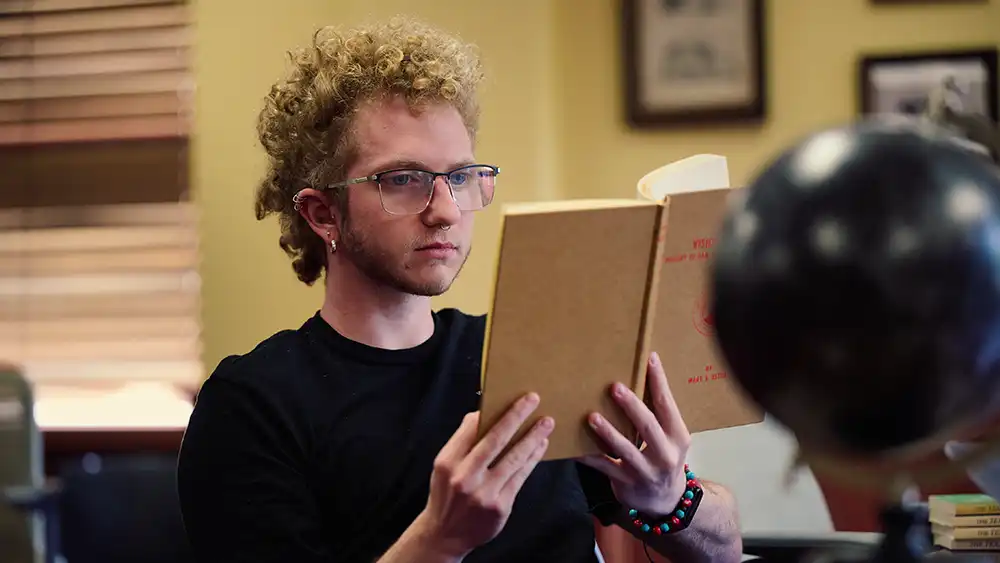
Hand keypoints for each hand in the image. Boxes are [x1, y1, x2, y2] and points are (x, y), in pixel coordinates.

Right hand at [415, 394, 553, 558]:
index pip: (471, 430)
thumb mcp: (444, 467)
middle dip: (516, 416)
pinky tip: (540, 446)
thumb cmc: (447, 493)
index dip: (492, 412)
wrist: (445, 534)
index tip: (511, 398)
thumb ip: (461, 443)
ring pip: (513, 458)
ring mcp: (484, 493)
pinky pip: (520, 476)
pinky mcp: (500, 506)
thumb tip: (481, 414)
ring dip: (532, 437)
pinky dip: (532, 459)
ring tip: (546, 423)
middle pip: (495, 440)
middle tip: (533, 399)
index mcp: (448, 462)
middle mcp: (465, 476)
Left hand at [578, 352, 689, 515]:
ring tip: (592, 416)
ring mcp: (645, 470)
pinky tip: (574, 447)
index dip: (659, 381)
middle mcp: (664, 453)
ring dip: (607, 432)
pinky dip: (588, 456)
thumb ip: (658, 414)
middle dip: (631, 406)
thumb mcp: (670, 438)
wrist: (665, 500)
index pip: (667, 405)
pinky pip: (604, 467)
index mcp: (677, 436)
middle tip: (614, 387)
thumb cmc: (663, 456)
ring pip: (625, 449)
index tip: (649, 358)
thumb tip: (640, 373)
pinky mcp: (626, 483)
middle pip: (648, 426)